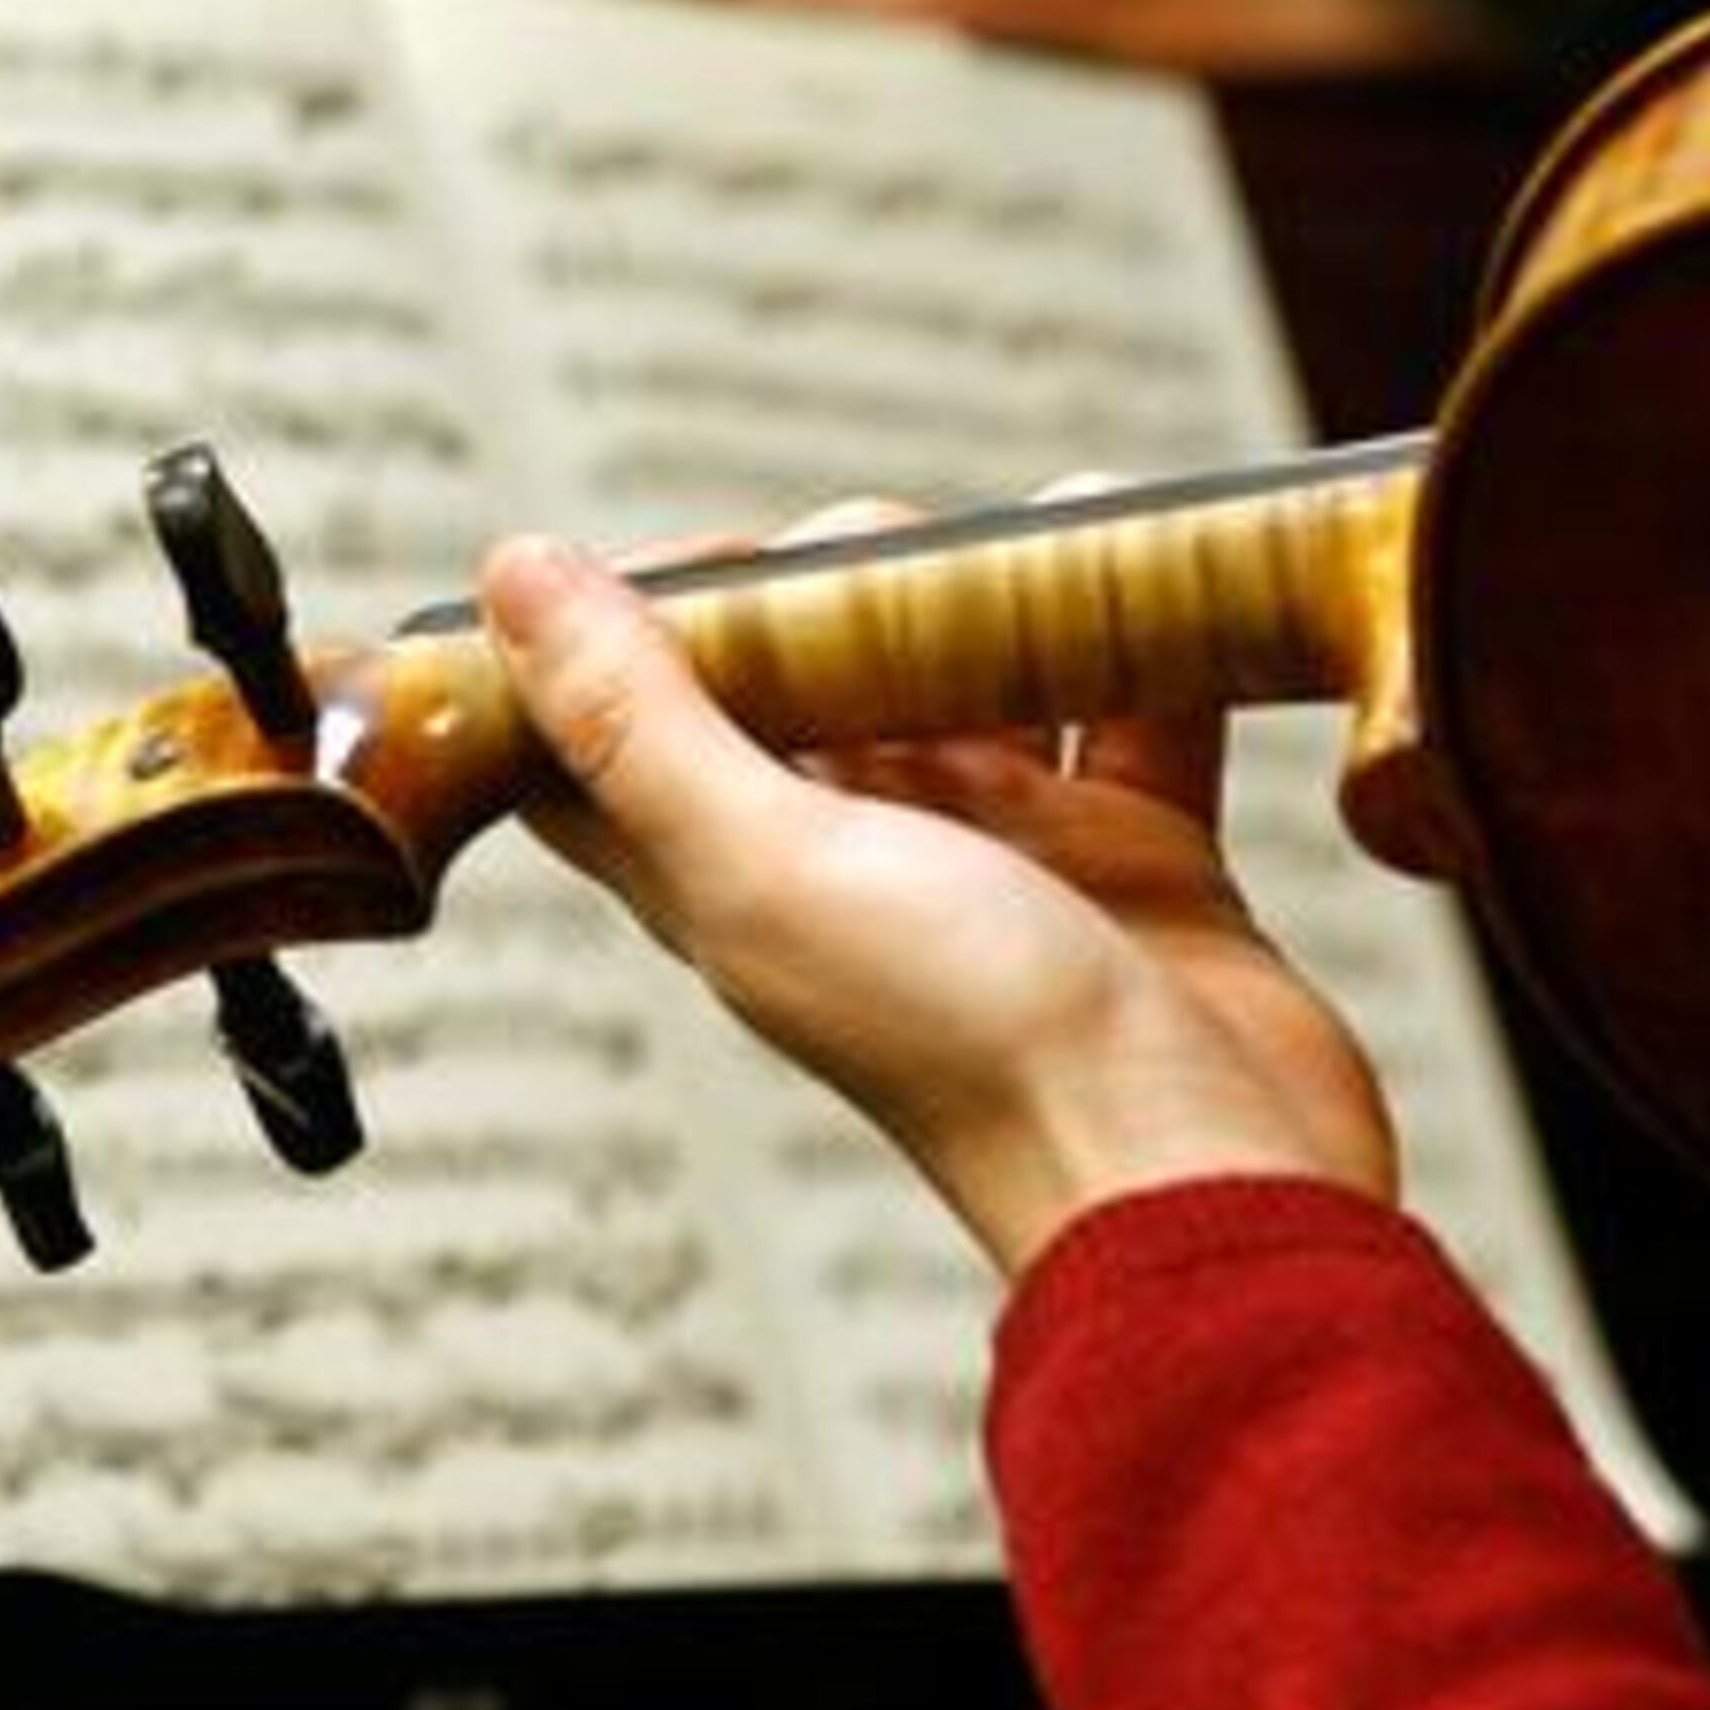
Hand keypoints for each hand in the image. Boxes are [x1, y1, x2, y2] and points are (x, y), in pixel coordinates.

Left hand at [476, 527, 1392, 1271]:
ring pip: (962, 682)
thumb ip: (639, 722)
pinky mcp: (1130, 862)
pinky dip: (1137, 628)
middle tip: (882, 553)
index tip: (686, 558)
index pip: (609, 745)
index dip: (609, 637)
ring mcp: (998, 862)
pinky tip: (1153, 554)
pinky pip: (1124, 708)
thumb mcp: (771, 863)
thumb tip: (512, 573)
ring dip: (983, 592)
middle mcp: (852, 868)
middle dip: (828, 585)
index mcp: (732, 881)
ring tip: (1018, 535)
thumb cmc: (971, 1043)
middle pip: (798, 687)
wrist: (1197, 1174)